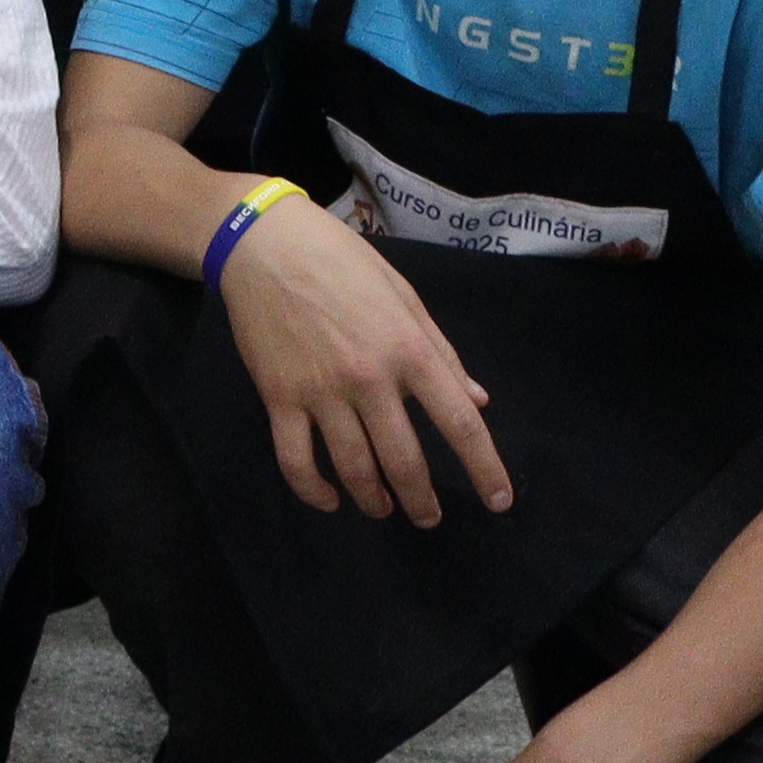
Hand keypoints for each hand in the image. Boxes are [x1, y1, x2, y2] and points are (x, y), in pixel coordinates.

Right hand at [218, 197, 516, 524]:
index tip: (499, 501)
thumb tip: (477, 401)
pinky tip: (329, 500)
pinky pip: (295, 459)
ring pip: (354, 468)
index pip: (459, 424)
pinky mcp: (278, 397)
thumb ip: (441, 351)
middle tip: (429, 518)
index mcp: (408, 349)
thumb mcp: (404, 296)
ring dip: (374, 501)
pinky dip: (313, 490)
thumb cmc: (341, 262)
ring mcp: (321, 391)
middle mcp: (369, 378)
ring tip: (383, 509)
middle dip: (422, 501)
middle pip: (405, 461)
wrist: (264, 243)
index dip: (485, 469)